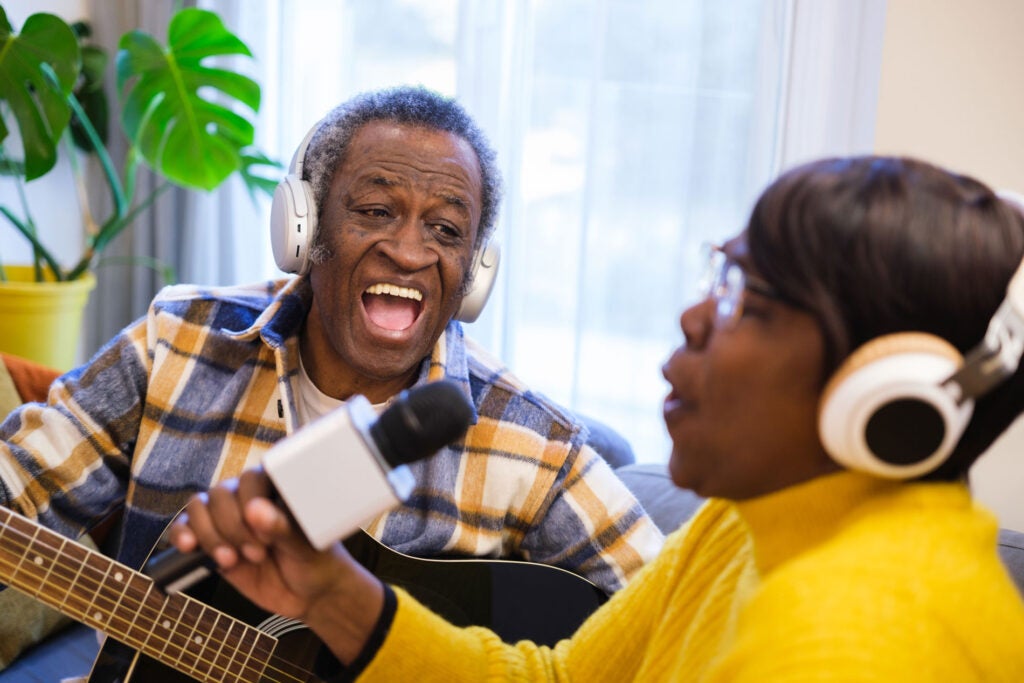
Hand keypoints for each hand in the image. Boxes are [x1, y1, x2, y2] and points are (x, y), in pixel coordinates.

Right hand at [168, 468, 384, 662]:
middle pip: (220, 495)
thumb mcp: (304, 547)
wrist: (309, 594)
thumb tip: (255, 510)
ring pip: (199, 508)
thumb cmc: (316, 561)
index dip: (250, 506)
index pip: (250, 480)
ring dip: (209, 535)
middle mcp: (248, 499)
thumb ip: (282, 528)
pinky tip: (190, 547)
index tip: (265, 536)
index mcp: (276, 489)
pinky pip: (185, 529)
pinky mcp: (213, 543)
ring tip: (230, 560)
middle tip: (256, 554)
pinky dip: (182, 535)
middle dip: (232, 528)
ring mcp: (228, 521)